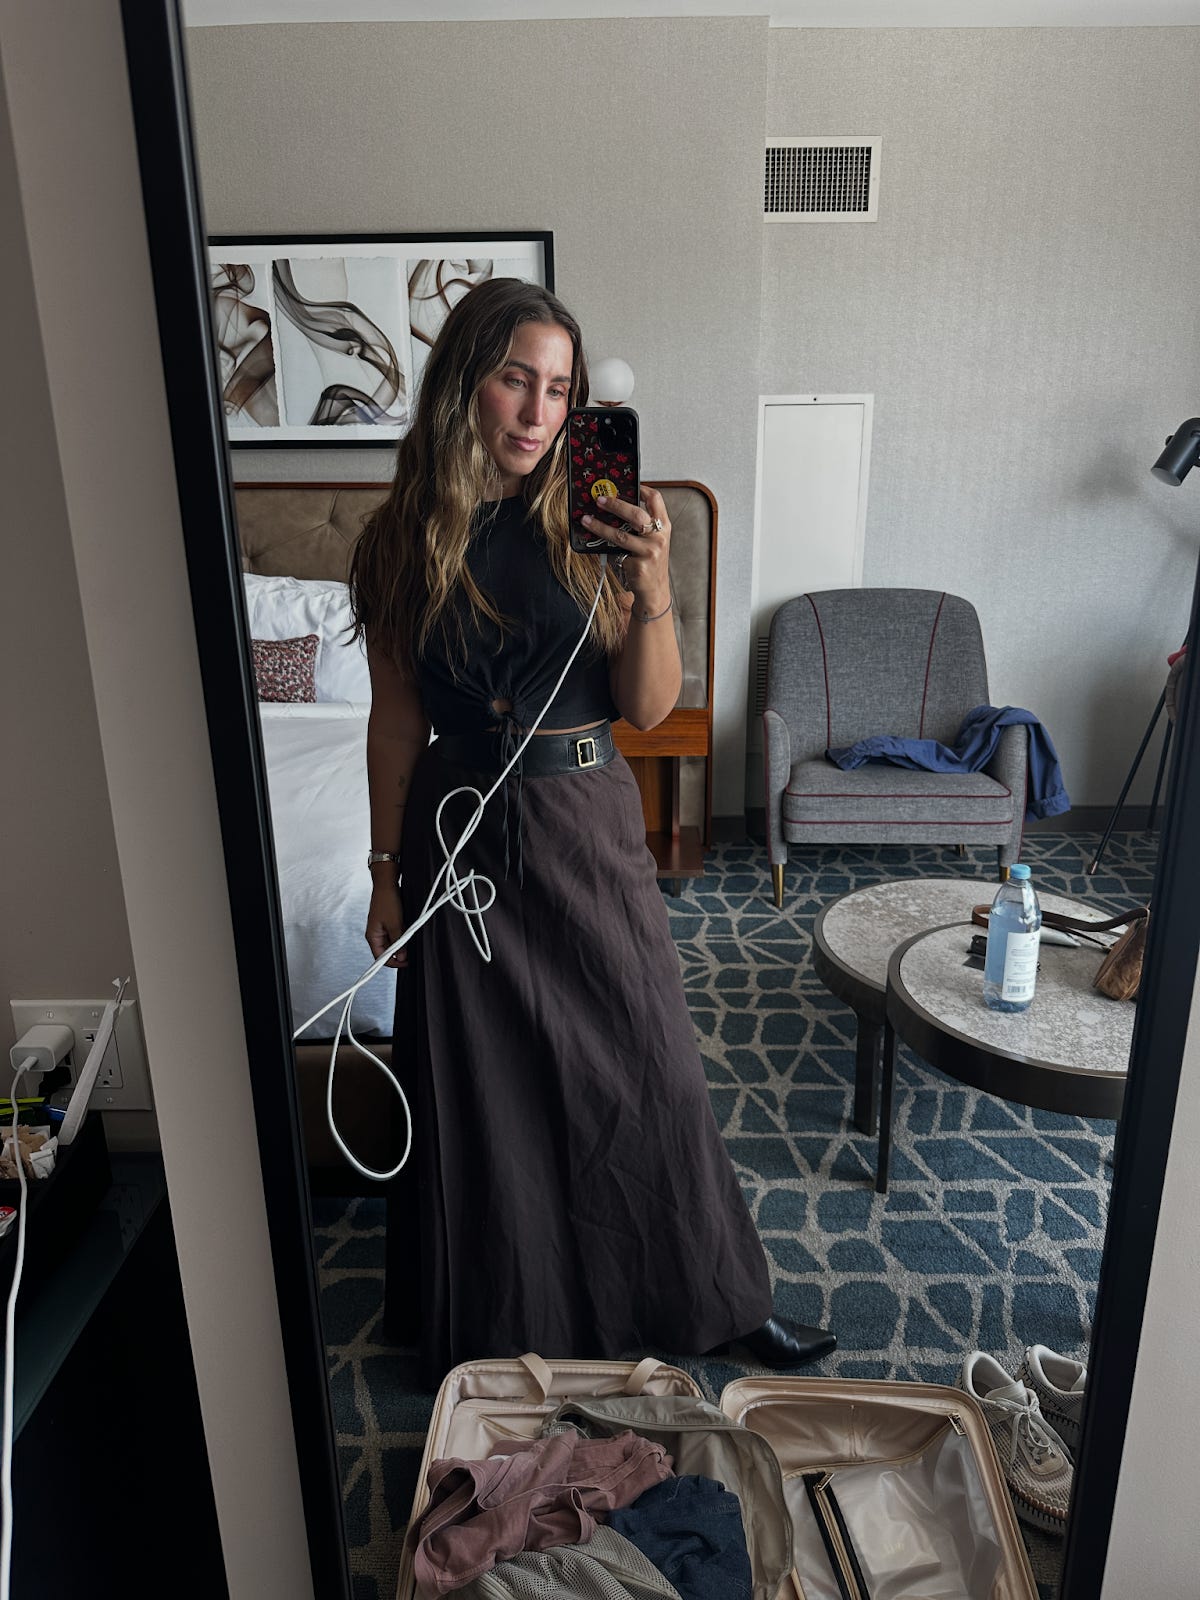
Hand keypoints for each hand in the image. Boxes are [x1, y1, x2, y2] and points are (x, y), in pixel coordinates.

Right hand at [366, 881, 407, 967]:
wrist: (387, 884)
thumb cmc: (387, 901)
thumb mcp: (395, 924)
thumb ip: (398, 942)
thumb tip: (401, 957)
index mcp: (372, 936)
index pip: (380, 957)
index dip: (393, 962)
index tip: (405, 963)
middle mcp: (375, 934)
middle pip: (387, 950)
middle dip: (399, 952)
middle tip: (411, 950)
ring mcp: (381, 928)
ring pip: (392, 942)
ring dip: (401, 942)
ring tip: (409, 936)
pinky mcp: (387, 922)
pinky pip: (395, 933)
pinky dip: (401, 934)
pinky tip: (408, 930)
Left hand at [581, 486, 671, 609]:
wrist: (655, 590)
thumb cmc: (649, 562)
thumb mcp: (651, 540)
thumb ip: (639, 526)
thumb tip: (611, 507)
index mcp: (664, 526)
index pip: (656, 500)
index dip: (641, 488)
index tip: (624, 483)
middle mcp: (660, 537)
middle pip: (636, 514)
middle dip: (615, 504)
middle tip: (599, 499)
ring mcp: (650, 552)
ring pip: (621, 535)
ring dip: (600, 526)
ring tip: (586, 519)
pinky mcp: (639, 566)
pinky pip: (616, 553)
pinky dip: (605, 548)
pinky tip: (595, 544)